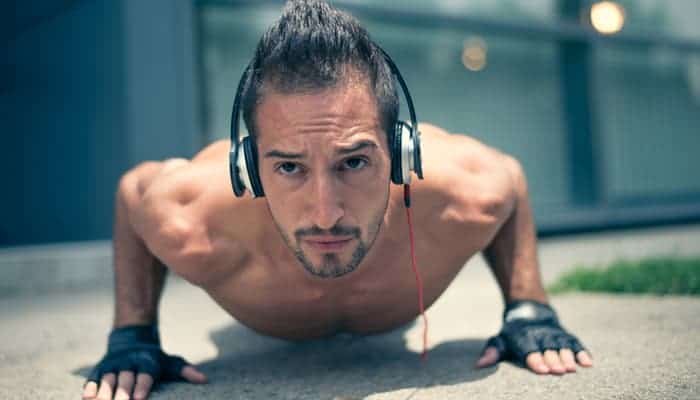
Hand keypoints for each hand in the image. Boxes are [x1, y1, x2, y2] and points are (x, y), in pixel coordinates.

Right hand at [82, 325, 206, 399]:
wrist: (132, 337)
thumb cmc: (155, 357)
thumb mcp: (170, 362)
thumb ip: (185, 371)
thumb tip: (203, 380)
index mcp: (148, 362)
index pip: (145, 376)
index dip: (142, 387)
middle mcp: (129, 363)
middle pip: (125, 380)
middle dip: (122, 395)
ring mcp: (113, 365)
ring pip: (108, 380)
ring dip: (104, 394)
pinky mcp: (100, 368)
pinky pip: (94, 378)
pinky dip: (90, 388)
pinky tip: (88, 399)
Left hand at [474, 300, 592, 374]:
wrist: (529, 311)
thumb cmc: (513, 335)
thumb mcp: (500, 340)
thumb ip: (493, 352)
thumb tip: (479, 365)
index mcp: (522, 338)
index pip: (528, 349)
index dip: (535, 359)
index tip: (541, 370)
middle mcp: (540, 336)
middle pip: (548, 350)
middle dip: (553, 360)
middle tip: (559, 371)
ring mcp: (554, 335)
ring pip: (562, 346)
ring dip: (568, 357)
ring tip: (572, 369)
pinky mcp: (566, 336)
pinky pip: (576, 343)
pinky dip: (582, 352)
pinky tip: (589, 363)